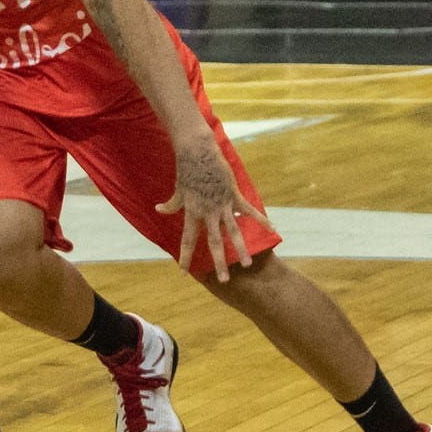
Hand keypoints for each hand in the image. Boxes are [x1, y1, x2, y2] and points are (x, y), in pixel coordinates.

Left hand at [155, 133, 271, 282]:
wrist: (198, 151)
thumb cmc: (186, 170)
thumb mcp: (178, 190)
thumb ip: (171, 204)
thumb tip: (158, 210)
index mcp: (192, 212)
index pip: (187, 240)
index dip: (186, 257)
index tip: (184, 273)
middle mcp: (208, 212)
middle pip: (213, 242)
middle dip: (218, 262)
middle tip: (223, 280)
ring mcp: (222, 204)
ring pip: (233, 231)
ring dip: (242, 249)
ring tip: (248, 264)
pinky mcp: (234, 195)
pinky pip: (249, 211)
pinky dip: (261, 220)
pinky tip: (273, 230)